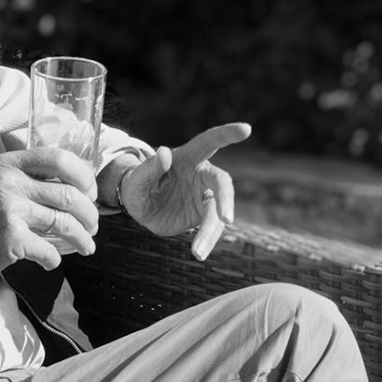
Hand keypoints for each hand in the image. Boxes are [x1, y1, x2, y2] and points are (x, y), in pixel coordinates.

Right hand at [0, 146, 99, 282]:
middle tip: (93, 226)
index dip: (83, 176)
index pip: (58, 158)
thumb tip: (74, 187)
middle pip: (69, 193)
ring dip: (83, 237)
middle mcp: (7, 181)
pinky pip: (50, 250)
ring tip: (87, 246)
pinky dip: (55, 259)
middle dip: (90, 213)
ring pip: (65, 222)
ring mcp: (8, 209)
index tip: (89, 194)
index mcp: (5, 163)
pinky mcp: (10, 239)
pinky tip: (51, 262)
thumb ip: (24, 180)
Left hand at [119, 122, 248, 259]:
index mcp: (187, 157)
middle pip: (222, 183)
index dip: (227, 134)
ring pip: (218, 212)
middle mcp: (201, 174)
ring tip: (198, 252)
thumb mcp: (136, 179)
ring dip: (211, 231)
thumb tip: (164, 153)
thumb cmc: (137, 186)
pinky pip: (211, 228)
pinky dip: (206, 241)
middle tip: (226, 219)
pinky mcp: (204, 214)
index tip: (246, 129)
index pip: (209, 142)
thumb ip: (149, 168)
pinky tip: (199, 252)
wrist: (140, 208)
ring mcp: (206, 195)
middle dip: (226, 200)